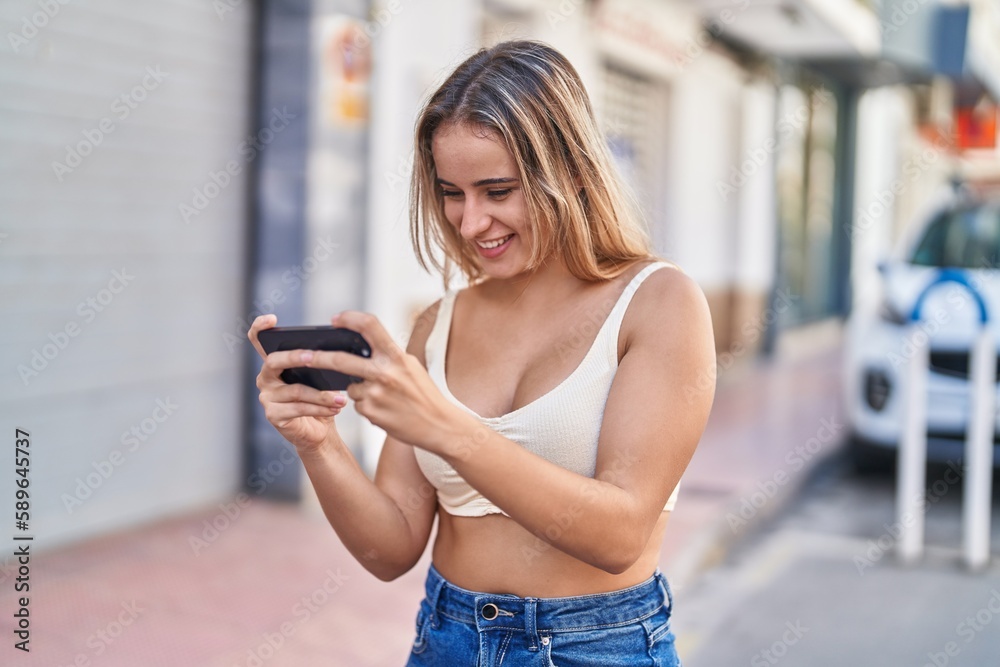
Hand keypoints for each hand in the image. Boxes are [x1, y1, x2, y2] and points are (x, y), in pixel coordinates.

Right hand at [247, 314, 347, 455]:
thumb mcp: (320, 377)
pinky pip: (299, 408)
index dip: (260, 327)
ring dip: (321, 394)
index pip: (258, 341)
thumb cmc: (319, 399)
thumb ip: (320, 363)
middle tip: (313, 356)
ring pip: (295, 390)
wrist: (319, 431)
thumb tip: (338, 352)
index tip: (272, 319)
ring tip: (340, 397)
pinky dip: (320, 408)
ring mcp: (267, 397)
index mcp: (275, 363)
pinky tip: (335, 408)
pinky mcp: (273, 415)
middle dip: (295, 357)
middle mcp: (265, 378)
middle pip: (274, 361)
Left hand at [308, 310, 459, 449]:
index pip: (370, 326)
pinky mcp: (370, 413)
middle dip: (316, 357)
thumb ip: (387, 356)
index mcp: (396, 356)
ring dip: (359, 389)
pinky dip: (367, 405)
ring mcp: (375, 394)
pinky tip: (386, 410)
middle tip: (300, 355)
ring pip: (351, 386)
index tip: (335, 319)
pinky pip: (358, 404)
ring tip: (386, 397)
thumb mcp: (410, 367)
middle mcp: (384, 373)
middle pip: (340, 360)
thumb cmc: (425, 394)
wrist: (439, 425)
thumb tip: (359, 347)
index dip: (350, 318)